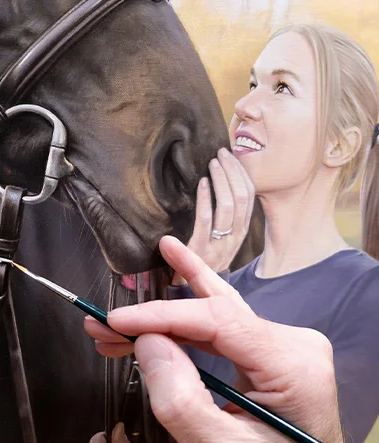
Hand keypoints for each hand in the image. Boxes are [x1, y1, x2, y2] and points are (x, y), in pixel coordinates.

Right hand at [86, 237, 378, 442]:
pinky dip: (181, 330)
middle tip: (104, 318)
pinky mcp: (271, 354)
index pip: (216, 318)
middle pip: (212, 310)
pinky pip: (220, 330)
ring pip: (213, 314)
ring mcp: (284, 346)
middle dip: (154, 314)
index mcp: (291, 364)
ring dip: (163, 317)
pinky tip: (151, 317)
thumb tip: (146, 342)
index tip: (114, 320)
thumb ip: (179, 398)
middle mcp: (293, 343)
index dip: (159, 315)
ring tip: (117, 317)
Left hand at [174, 148, 254, 283]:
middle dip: (232, 171)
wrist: (192, 288)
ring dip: (221, 180)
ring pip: (229, 206)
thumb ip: (225, 216)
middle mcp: (236, 237)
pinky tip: (201, 183)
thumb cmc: (206, 257)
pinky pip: (207, 220)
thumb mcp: (222, 237)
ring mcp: (221, 244)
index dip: (241, 173)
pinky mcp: (202, 249)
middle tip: (220, 154)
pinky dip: (206, 198)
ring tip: (212, 164)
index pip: (250, 196)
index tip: (231, 156)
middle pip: (242, 198)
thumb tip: (223, 182)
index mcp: (242, 231)